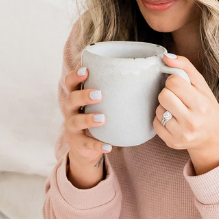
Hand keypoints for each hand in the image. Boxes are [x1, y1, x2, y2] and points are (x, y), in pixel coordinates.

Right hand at [62, 66, 112, 188]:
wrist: (86, 147)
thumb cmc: (98, 117)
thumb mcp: (101, 105)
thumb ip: (114, 92)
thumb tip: (147, 76)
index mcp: (76, 97)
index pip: (70, 83)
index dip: (75, 75)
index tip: (86, 70)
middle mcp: (70, 110)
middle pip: (71, 99)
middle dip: (83, 96)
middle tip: (99, 94)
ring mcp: (72, 127)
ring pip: (75, 121)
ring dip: (88, 119)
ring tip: (102, 118)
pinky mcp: (77, 143)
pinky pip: (86, 144)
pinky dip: (97, 146)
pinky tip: (108, 147)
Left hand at [153, 54, 218, 174]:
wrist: (212, 137)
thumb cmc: (206, 107)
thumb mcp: (202, 85)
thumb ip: (185, 67)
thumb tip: (166, 56)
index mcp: (201, 104)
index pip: (174, 82)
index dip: (174, 81)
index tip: (180, 86)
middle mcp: (192, 121)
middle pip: (164, 95)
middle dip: (168, 93)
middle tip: (177, 98)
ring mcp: (181, 134)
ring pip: (158, 110)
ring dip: (164, 107)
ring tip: (176, 110)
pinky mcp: (172, 142)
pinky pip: (155, 123)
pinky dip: (161, 120)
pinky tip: (172, 120)